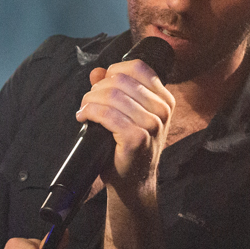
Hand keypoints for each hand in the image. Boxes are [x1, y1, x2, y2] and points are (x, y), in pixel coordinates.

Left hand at [77, 61, 174, 196]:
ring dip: (91, 100)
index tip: (101, 85)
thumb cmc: (130, 146)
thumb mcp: (128, 114)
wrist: (134, 180)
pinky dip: (90, 112)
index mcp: (165, 99)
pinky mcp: (136, 138)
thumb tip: (96, 71)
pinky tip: (84, 117)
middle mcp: (162, 110)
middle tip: (88, 101)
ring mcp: (152, 124)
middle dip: (98, 88)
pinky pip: (107, 115)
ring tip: (84, 110)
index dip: (114, 71)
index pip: (138, 67)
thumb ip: (114, 90)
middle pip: (121, 80)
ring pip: (112, 96)